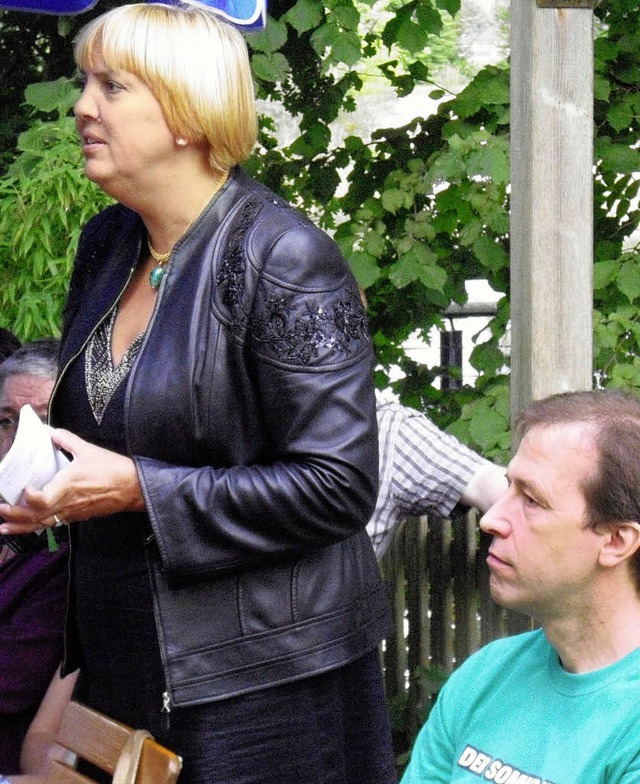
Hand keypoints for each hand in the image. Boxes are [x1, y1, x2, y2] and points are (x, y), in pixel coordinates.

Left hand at [0, 429, 145, 534]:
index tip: (24, 488)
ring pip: (43, 524)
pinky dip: (39, 525)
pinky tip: (29, 525)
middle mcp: (68, 502)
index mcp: (68, 485)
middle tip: (0, 510)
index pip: (42, 499)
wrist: (133, 488)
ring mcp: (73, 512)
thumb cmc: (113, 470)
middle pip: (36, 515)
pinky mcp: (78, 516)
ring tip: (4, 527)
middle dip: (15, 515)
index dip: (30, 496)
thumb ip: (68, 440)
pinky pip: (55, 524)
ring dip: (22, 526)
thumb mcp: (89, 450)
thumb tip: (52, 432)